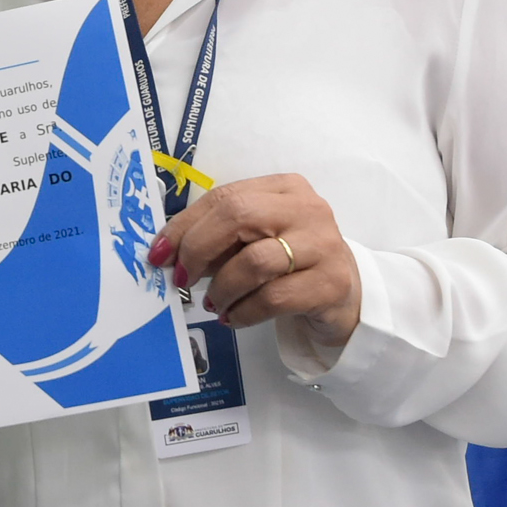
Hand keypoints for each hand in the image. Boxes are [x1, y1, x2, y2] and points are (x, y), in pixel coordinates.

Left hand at [149, 173, 360, 351]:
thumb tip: (168, 253)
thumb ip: (218, 239)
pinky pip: (273, 298)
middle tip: (182, 280)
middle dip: (198, 250)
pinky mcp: (331, 283)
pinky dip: (243, 312)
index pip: (224, 197)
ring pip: (255, 261)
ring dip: (222, 288)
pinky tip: (233, 318)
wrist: (347, 296)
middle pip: (238, 217)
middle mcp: (308, 209)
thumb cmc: (291, 263)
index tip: (158, 253)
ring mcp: (324, 245)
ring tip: (213, 304)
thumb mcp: (255, 240)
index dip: (184, 226)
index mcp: (284, 188)